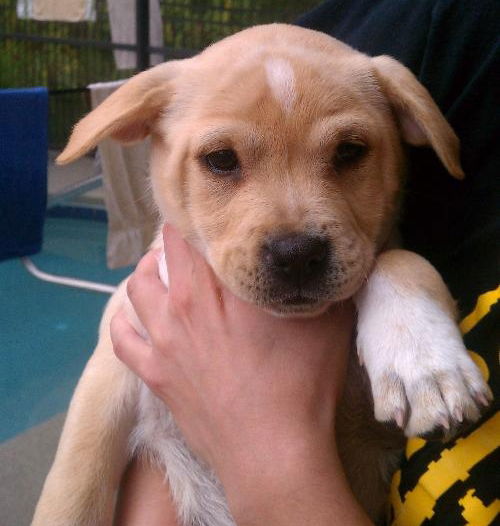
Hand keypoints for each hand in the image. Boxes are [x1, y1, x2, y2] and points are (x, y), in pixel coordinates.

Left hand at [111, 224, 368, 524]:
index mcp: (223, 287)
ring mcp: (164, 341)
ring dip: (147, 273)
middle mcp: (185, 305)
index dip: (200, 222)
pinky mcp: (155, 375)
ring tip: (160, 272)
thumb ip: (322, 286)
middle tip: (191, 244)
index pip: (196, 235)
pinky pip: (123, 340)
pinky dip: (123, 322)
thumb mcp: (329, 323)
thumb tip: (319, 264)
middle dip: (174, 241)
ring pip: (138, 289)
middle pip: (163, 254)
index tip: (211, 221)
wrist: (273, 451)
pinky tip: (133, 318)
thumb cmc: (303, 383)